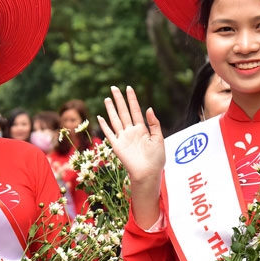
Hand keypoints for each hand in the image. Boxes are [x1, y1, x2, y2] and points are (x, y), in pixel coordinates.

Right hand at [96, 86, 164, 226]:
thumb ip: (154, 123)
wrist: (148, 173)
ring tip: (107, 98)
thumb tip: (148, 108)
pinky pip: (109, 133)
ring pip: (115, 119)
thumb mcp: (159, 139)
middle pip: (124, 112)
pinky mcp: (116, 146)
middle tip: (114, 87)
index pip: (135, 110)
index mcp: (142, 129)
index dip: (132, 99)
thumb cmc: (156, 159)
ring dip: (111, 109)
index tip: (129, 88)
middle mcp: (131, 131)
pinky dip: (104, 125)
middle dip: (119, 100)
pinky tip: (100, 117)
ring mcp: (123, 138)